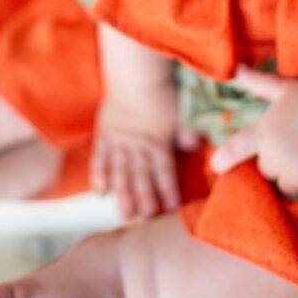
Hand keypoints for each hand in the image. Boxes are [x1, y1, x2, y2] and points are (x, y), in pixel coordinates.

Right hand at [89, 81, 200, 222]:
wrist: (135, 75)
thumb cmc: (161, 94)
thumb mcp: (178, 114)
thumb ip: (186, 134)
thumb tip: (197, 147)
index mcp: (158, 141)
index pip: (164, 171)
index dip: (168, 190)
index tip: (171, 209)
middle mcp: (138, 145)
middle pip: (141, 177)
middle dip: (143, 201)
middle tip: (143, 223)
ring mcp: (119, 141)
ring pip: (120, 172)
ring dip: (122, 195)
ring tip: (124, 215)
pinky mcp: (104, 134)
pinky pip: (100, 157)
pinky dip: (99, 174)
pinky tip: (101, 192)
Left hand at [210, 64, 297, 202]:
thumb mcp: (284, 87)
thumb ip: (260, 83)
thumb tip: (238, 69)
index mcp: (264, 134)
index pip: (239, 148)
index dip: (226, 158)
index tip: (216, 167)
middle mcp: (275, 157)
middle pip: (267, 171)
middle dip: (277, 163)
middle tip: (295, 147)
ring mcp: (295, 173)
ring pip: (287, 186)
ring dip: (294, 178)